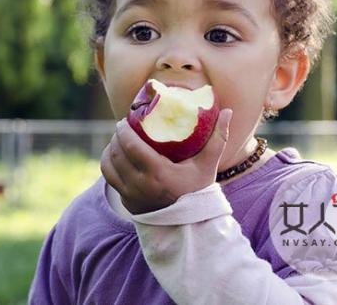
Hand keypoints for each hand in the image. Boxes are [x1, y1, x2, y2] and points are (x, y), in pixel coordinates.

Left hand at [100, 109, 232, 214]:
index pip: (131, 146)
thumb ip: (218, 138)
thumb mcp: (208, 165)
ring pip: (109, 166)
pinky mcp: (126, 202)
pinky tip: (114, 156)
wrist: (190, 225)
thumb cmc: (199, 191)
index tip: (124, 120)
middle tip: (121, 127)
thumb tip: (228, 111)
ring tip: (116, 140)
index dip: (123, 131)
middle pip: (118, 154)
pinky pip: (110, 179)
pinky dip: (108, 165)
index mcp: (158, 173)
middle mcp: (140, 185)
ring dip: (109, 150)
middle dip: (116, 137)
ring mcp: (131, 195)